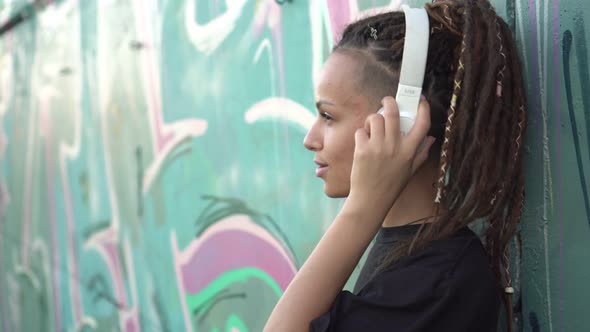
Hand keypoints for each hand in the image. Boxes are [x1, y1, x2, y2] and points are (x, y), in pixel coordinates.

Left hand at [348, 96, 434, 213]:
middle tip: (387, 101)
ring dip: (373, 119)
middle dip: (390, 102)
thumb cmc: (391, 186)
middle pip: (393, 113)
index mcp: (410, 151)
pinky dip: (361, 134)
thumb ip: (422, 153)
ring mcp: (378, 148)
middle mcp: (395, 147)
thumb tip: (431, 139)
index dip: (423, 109)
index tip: (420, 100)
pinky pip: (361, 131)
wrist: (371, 200)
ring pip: (375, 119)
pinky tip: (363, 142)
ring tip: (372, 128)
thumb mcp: (410, 171)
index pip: (422, 124)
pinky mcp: (362, 150)